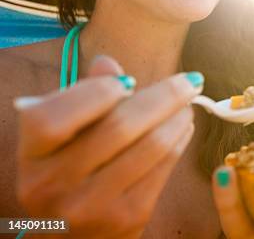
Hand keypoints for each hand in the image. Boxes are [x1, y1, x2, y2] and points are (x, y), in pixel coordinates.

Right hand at [14, 55, 201, 237]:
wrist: (73, 236)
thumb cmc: (70, 173)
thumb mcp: (63, 138)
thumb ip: (81, 99)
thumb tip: (108, 63)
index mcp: (33, 157)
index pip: (54, 117)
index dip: (95, 92)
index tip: (130, 78)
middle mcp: (55, 185)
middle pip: (119, 127)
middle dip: (163, 96)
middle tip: (190, 80)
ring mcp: (92, 205)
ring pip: (151, 145)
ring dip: (178, 117)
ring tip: (187, 104)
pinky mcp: (128, 217)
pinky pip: (164, 167)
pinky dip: (179, 140)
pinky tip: (183, 127)